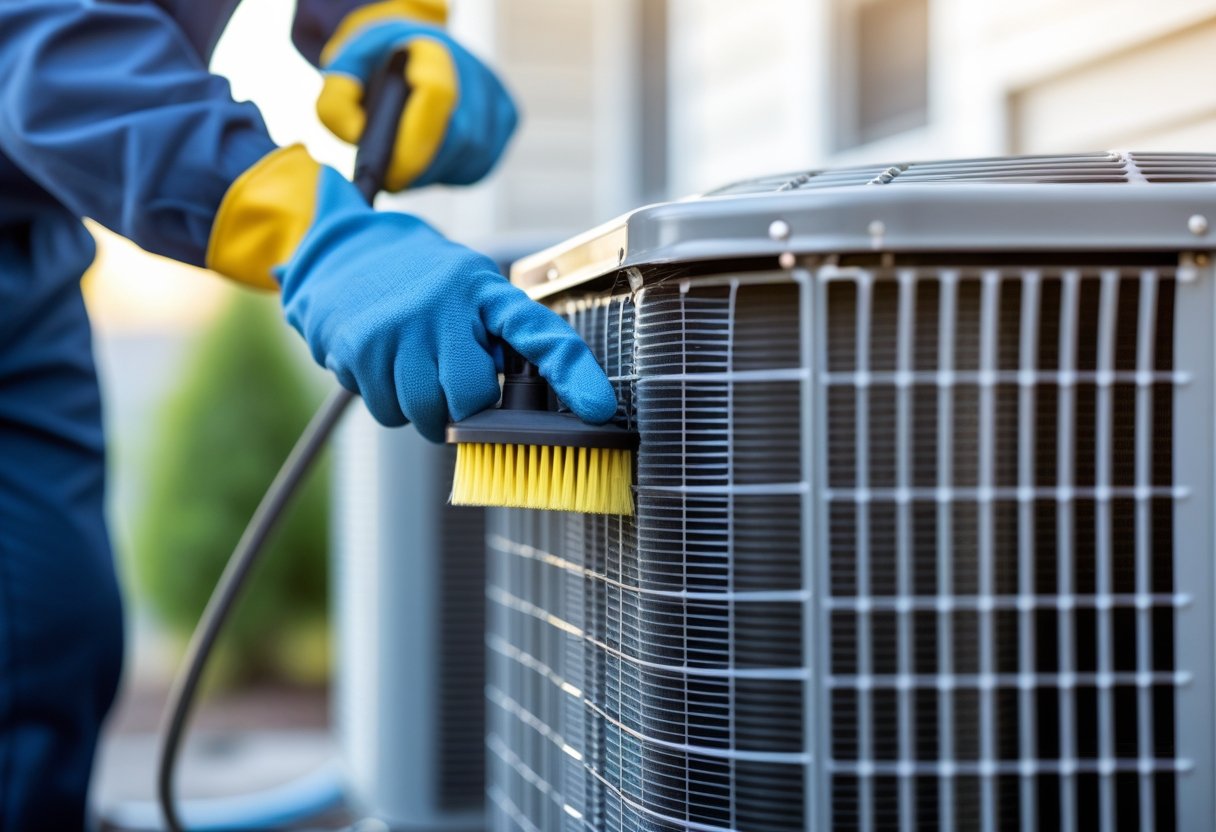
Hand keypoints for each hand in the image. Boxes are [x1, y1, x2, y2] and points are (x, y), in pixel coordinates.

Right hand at [277, 166, 615, 440]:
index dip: (574, 372)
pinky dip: (390, 405)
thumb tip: (525, 410)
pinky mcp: (359, 347)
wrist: (345, 253)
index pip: (539, 332)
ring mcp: (399, 325)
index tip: (600, 409)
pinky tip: (386, 366)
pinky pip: (388, 413)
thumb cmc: (426, 288)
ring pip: (426, 413)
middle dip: (464, 407)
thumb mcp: (473, 295)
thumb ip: (501, 340)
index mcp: (487, 290)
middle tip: (451, 384)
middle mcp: (445, 304)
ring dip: (425, 411)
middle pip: (471, 397)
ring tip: (416, 368)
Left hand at [316, 3, 517, 190]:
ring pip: (474, 157)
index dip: (415, 145)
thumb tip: (359, 140)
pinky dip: (454, 173)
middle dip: (424, 169)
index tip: (388, 176)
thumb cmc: (373, 67)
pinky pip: (482, 164)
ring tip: (409, 166)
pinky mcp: (507, 118)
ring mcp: (496, 94)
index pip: (438, 97)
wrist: (408, 51)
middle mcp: (474, 69)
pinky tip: (432, 163)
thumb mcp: (342, 75)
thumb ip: (337, 105)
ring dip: (437, 174)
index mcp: (433, 50)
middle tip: (393, 179)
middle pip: (462, 138)